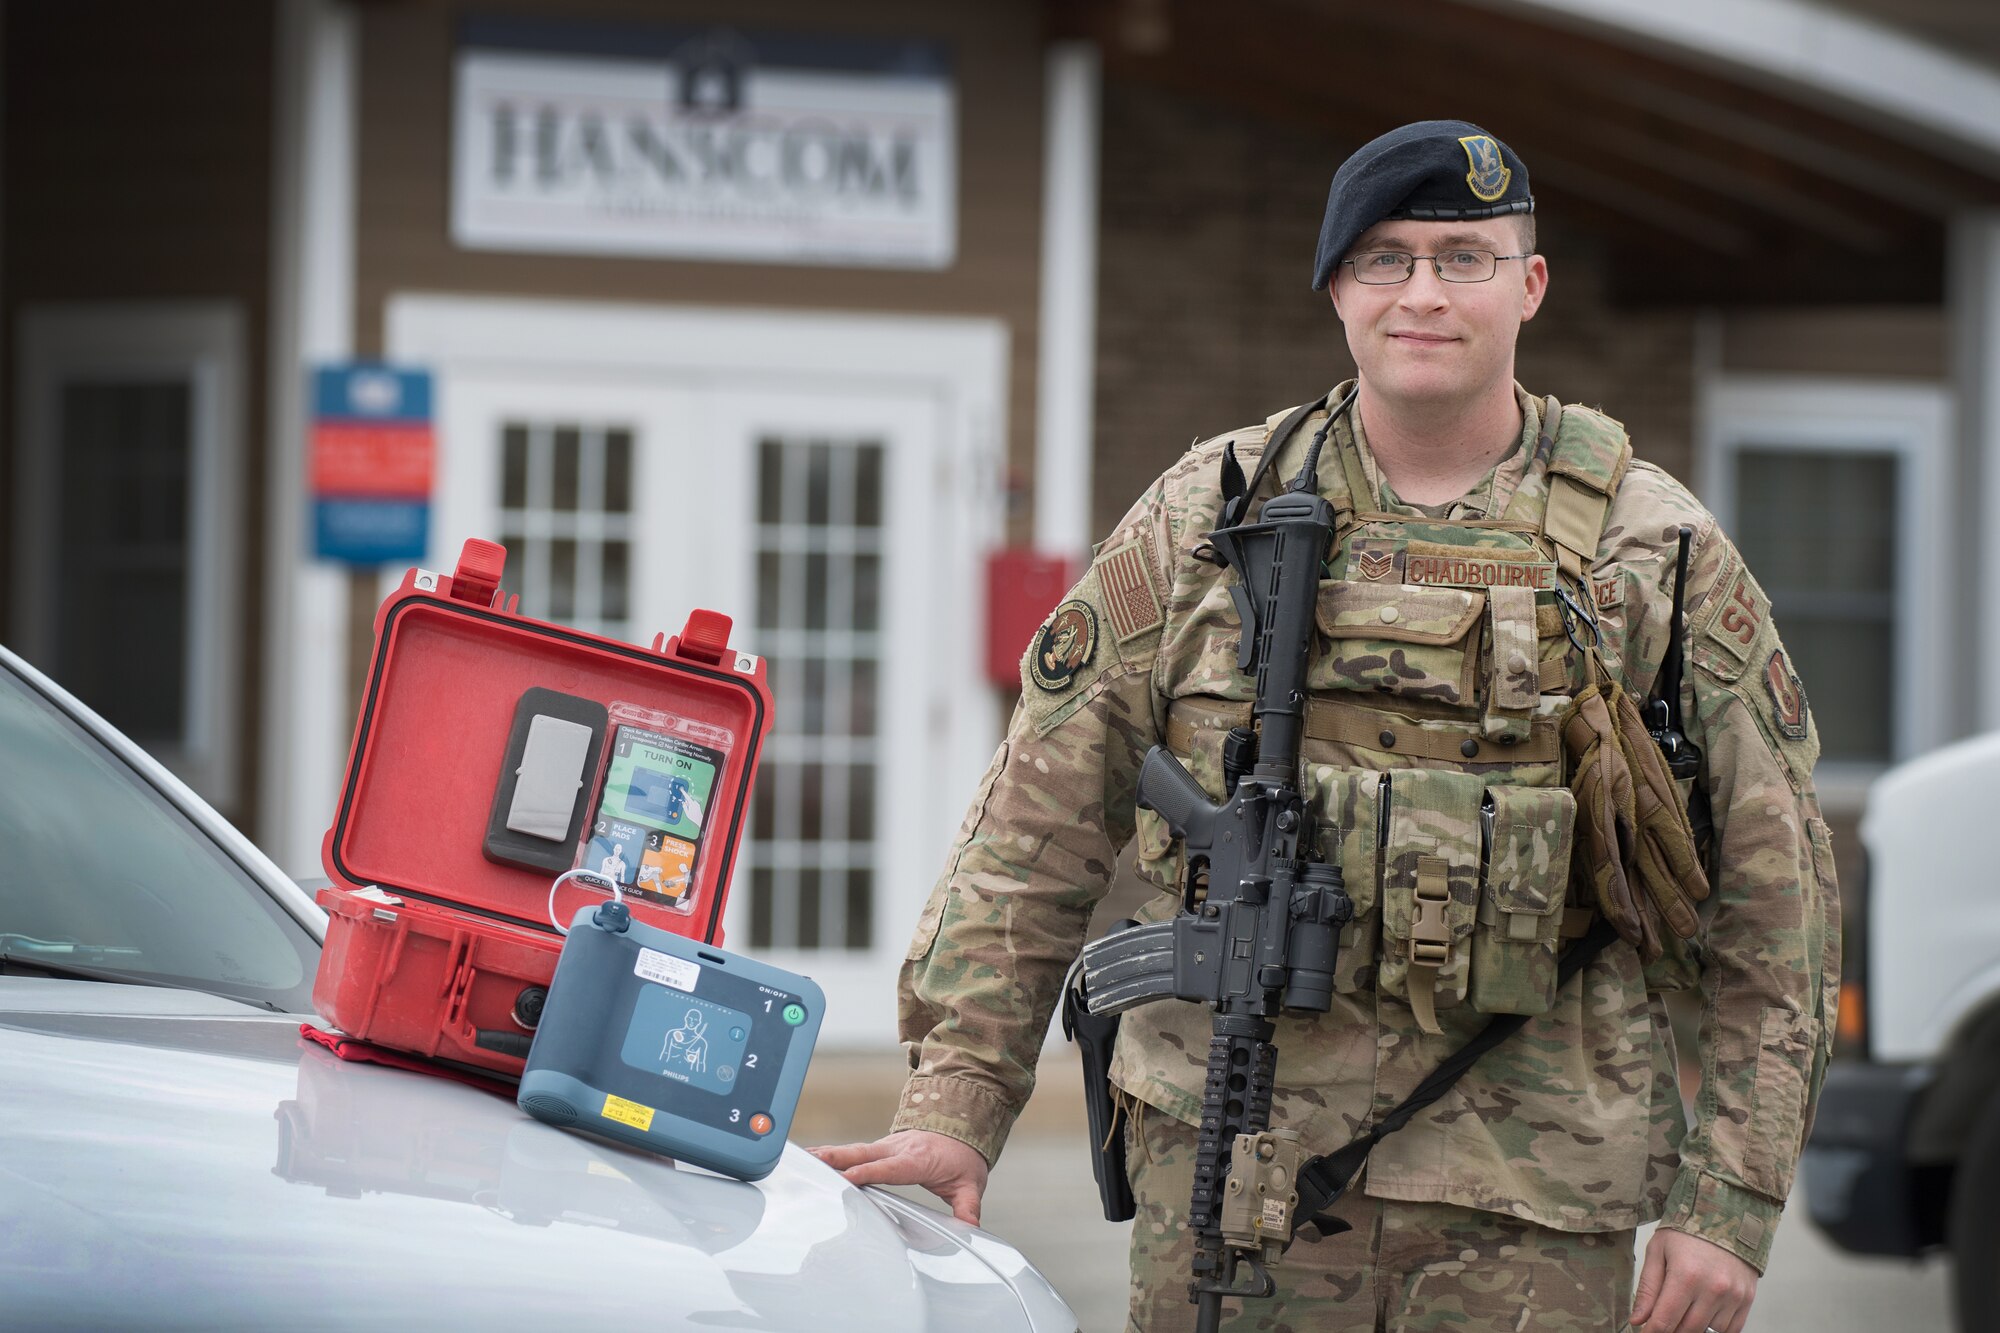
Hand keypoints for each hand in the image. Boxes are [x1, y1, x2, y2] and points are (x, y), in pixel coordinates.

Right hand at [810, 1129, 989, 1226]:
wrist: (959, 1125)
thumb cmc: (961, 1157)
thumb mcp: (970, 1182)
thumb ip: (968, 1206)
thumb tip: (970, 1227)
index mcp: (918, 1159)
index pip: (891, 1168)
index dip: (870, 1173)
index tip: (848, 1178)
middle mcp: (897, 1150)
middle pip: (864, 1155)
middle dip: (839, 1158)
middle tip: (814, 1160)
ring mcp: (886, 1147)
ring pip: (854, 1151)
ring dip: (830, 1155)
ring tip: (804, 1158)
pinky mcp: (878, 1149)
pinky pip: (854, 1152)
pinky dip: (832, 1155)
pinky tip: (811, 1158)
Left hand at [1630, 1227, 1757, 1331]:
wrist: (1725, 1214)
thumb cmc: (1686, 1230)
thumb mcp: (1658, 1251)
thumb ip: (1648, 1288)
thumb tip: (1638, 1320)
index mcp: (1686, 1275)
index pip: (1665, 1321)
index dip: (1651, 1331)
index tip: (1646, 1331)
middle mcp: (1713, 1289)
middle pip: (1687, 1330)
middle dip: (1670, 1330)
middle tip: (1663, 1319)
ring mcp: (1733, 1296)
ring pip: (1709, 1332)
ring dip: (1692, 1329)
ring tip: (1682, 1313)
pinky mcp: (1747, 1299)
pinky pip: (1731, 1330)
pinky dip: (1714, 1329)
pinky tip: (1702, 1316)